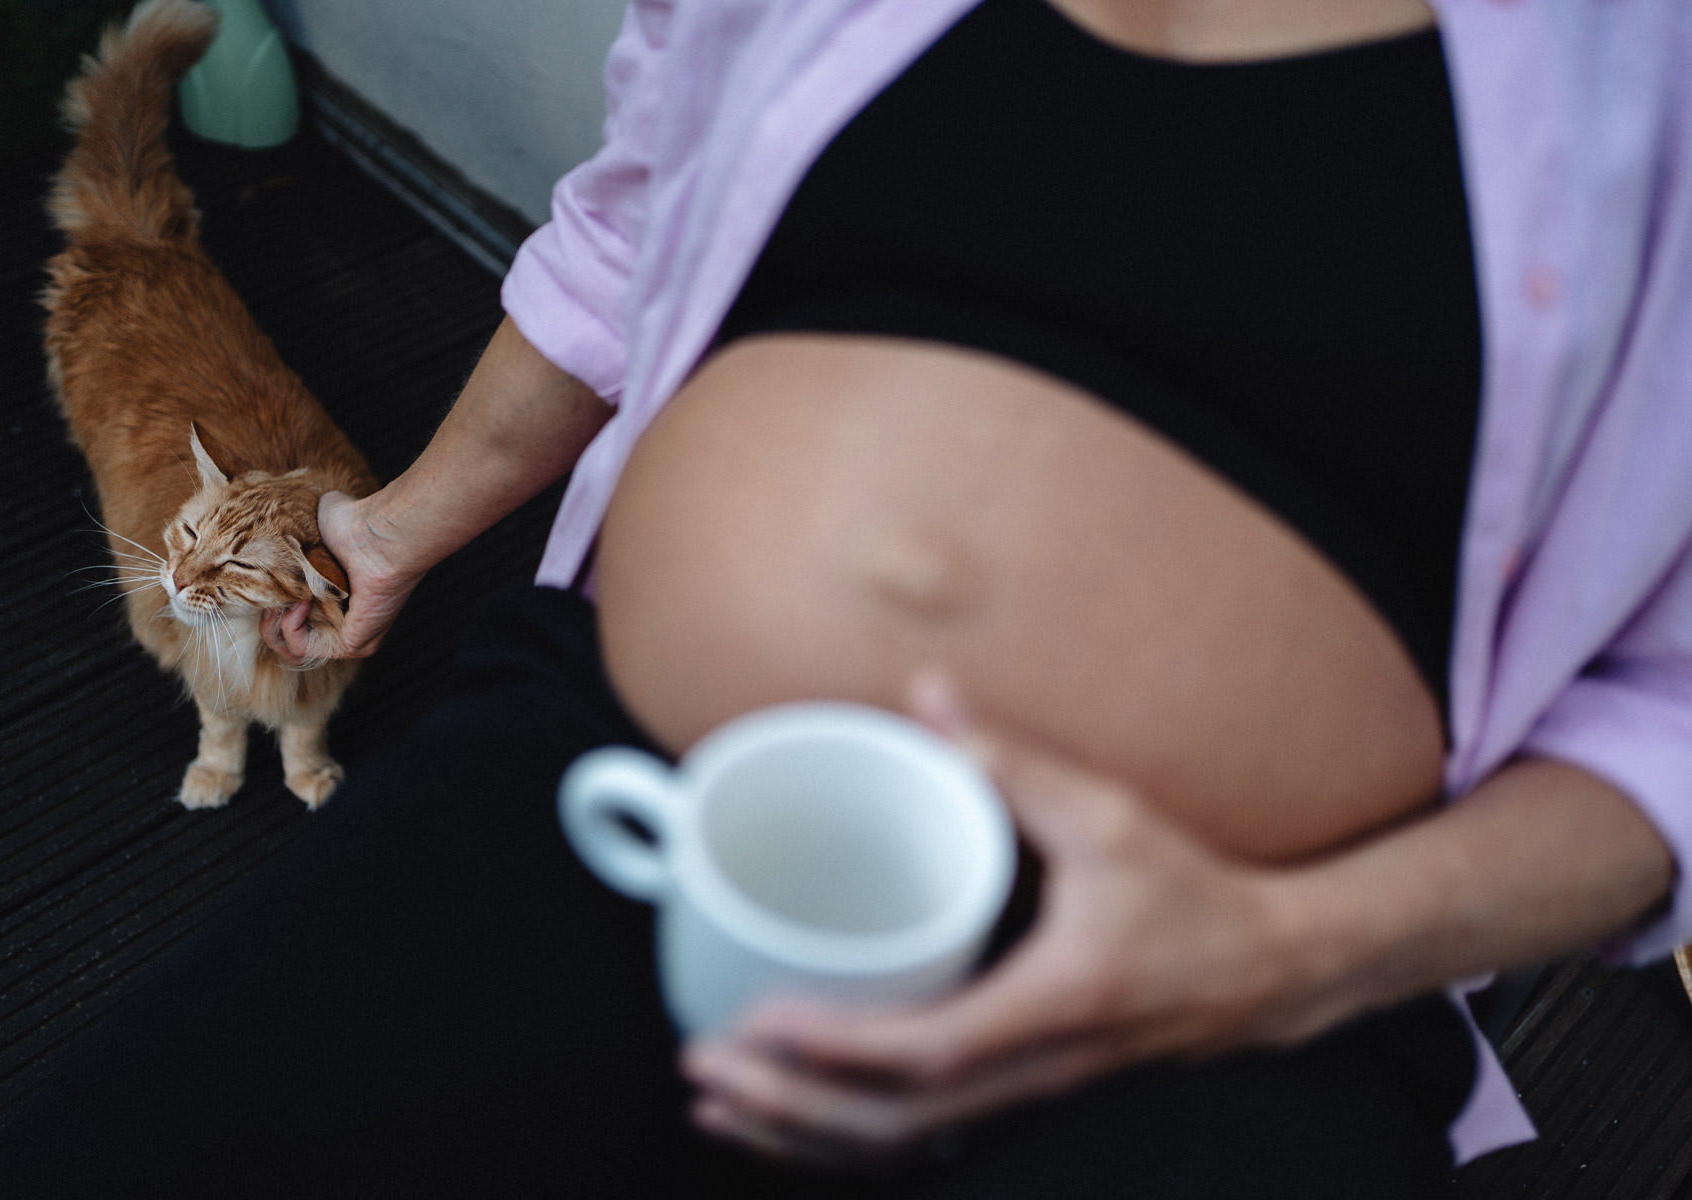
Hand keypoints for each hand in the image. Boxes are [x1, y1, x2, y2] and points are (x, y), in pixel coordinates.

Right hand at [260, 491, 424, 660]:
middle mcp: (344, 620)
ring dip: (275, 626)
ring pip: (295, 650)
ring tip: (279, 601)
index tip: (264, 583)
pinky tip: (297, 603)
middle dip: (268, 620)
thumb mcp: (315, 524)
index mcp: (335, 597)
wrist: (376, 532)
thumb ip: (298, 532)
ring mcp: (350, 635)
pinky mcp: (353, 644)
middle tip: (268, 596)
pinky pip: (307, 649)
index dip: (272, 605)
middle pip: (289, 640)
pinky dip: (291, 629)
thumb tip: (285, 527)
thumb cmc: (354, 523)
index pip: (295, 619)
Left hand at [680, 671, 1344, 1166]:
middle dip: (790, 1109)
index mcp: (1056, 1003)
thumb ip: (1014, 760)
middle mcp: (1037, 1068)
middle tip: (704, 1068)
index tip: (759, 1023)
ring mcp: (1030, 1093)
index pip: (932, 1051)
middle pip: (896, 1125)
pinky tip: (796, 1114)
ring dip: (806, 1136)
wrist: (1268, 971)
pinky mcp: (1023, 1092)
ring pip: (905, 1147)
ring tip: (721, 1106)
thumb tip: (929, 695)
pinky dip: (848, 1134)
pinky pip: (924, 1136)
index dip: (838, 1048)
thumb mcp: (1110, 816)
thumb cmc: (1191, 895)